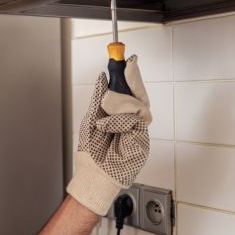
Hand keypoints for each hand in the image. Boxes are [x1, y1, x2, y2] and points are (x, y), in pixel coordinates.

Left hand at [67, 55, 150, 215]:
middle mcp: (132, 122)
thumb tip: (103, 77)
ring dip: (120, 102)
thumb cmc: (91, 153)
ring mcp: (138, 131)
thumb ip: (99, 98)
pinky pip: (135, 120)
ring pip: (139, 105)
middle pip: (139, 95)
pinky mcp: (142, 140)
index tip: (126, 59)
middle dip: (133, 78)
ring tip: (105, 107)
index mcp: (119, 115)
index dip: (129, 76)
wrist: (93, 176)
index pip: (128, 92)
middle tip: (129, 63)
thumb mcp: (91, 119)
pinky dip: (119, 119)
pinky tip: (107, 125)